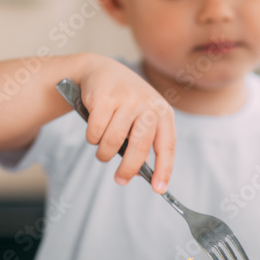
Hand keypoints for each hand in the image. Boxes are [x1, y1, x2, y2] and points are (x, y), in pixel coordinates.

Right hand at [78, 57, 175, 193]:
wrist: (101, 70)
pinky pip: (95, 132)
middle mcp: (147, 104)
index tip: (159, 189)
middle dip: (128, 168)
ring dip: (104, 153)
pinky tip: (94, 131)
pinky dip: (92, 138)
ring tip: (102, 150)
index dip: (164, 169)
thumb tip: (142, 175)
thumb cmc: (125, 102)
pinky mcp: (104, 98)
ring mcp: (126, 99)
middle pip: (139, 146)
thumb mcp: (141, 119)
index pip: (167, 145)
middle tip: (120, 180)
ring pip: (113, 141)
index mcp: (162, 112)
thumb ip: (144, 144)